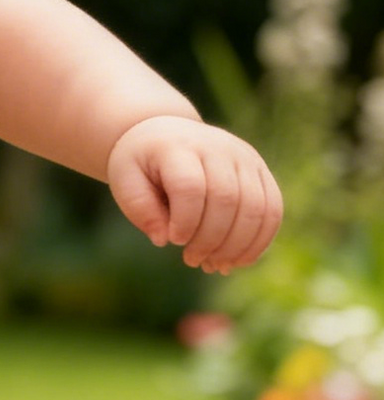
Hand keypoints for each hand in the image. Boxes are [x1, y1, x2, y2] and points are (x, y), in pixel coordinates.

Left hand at [107, 116, 282, 272]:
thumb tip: (164, 240)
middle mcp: (218, 147)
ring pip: (255, 208)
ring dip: (237, 246)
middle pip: (227, 199)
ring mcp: (244, 157)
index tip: (173, 241)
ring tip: (215, 265)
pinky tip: (240, 260)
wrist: (166, 133)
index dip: (185, 221)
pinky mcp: (260, 170)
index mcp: (179, 147)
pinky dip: (259, 241)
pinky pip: (273, 210)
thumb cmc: (143, 165)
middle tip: (191, 260)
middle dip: (211, 240)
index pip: (190, 186)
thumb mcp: (126, 182)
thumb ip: (140, 210)